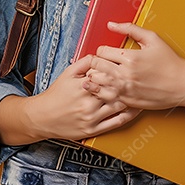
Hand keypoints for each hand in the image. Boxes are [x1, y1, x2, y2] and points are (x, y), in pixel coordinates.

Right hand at [24, 54, 141, 140]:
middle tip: (141, 79)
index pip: (107, 76)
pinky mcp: (93, 130)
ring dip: (132, 100)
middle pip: (116, 91)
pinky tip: (135, 110)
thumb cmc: (55, 95)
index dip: (120, 72)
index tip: (130, 67)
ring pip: (119, 107)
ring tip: (142, 93)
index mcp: (83, 86)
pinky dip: (128, 116)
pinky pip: (116, 123)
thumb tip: (97, 55)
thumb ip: (83, 63)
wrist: (42, 117)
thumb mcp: (67, 74)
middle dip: (129, 85)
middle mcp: (88, 102)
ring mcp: (92, 117)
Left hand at [84, 21, 184, 110]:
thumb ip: (130, 29)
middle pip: (95, 67)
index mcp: (130, 57)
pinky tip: (110, 87)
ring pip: (97, 83)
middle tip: (103, 64)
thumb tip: (111, 24)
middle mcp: (125, 74)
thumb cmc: (169, 61)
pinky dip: (104, 92)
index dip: (102, 51)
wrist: (183, 84)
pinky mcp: (127, 102)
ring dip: (97, 78)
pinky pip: (106, 97)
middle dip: (96, 64)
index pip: (101, 52)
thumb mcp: (152, 39)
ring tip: (104, 75)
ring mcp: (125, 90)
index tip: (108, 53)